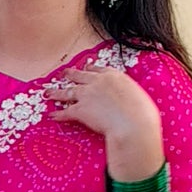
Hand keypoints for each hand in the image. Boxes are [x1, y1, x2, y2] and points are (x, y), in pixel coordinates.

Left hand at [45, 66, 163, 176]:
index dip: (90, 69)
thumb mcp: (139, 96)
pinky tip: (52, 116)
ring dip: (57, 92)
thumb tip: (132, 101)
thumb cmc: (142, 113)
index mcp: (114, 76)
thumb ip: (130, 95)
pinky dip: (58, 115)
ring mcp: (87, 95)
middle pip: (80, 75)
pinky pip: (66, 112)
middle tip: (65, 73)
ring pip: (68, 91)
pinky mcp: (80, 110)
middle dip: (71, 74)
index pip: (98, 69)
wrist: (133, 123)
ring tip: (48, 92)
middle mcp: (98, 82)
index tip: (87, 68)